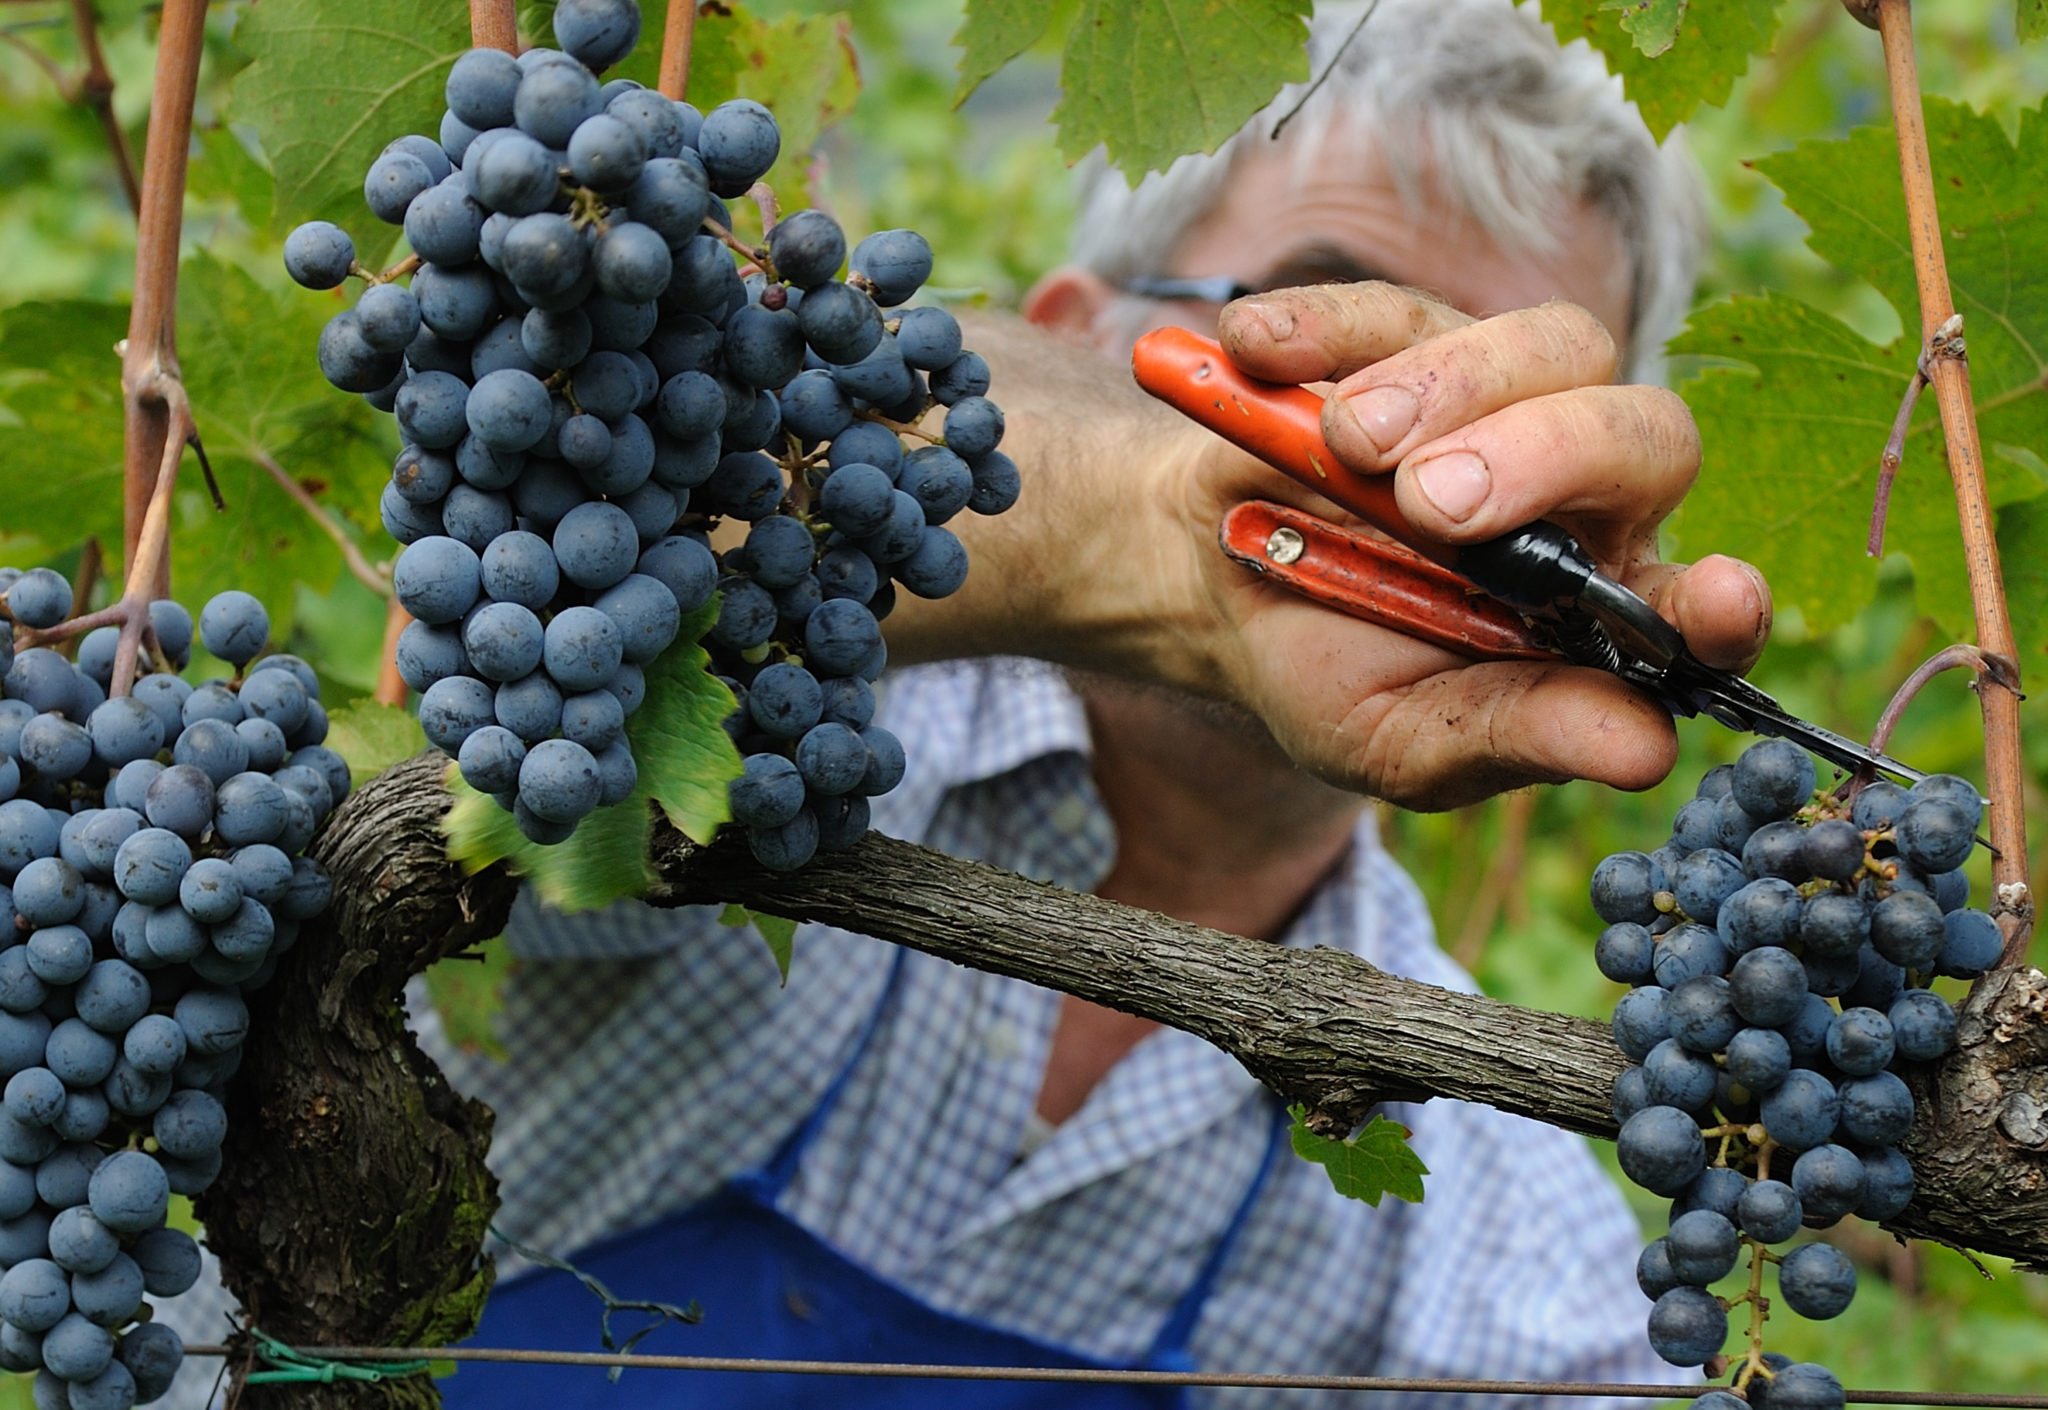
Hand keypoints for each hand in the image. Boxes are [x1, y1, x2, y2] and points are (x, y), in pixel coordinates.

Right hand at [1156, 282, 1770, 808]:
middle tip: (1429, 505)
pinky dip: (1325, 323)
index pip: (1696, 600)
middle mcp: (1582, 494)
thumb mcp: (1399, 739)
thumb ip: (1512, 735)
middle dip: (1546, 455)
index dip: (1722, 602)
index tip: (1719, 600)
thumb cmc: (1330, 672)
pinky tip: (1260, 353)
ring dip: (1446, 385)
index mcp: (1597, 610)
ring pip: (1554, 345)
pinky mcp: (1410, 331)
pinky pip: (1396, 304)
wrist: (1214, 589)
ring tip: (1346, 445)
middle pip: (1642, 434)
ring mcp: (1503, 397)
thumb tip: (1643, 749)